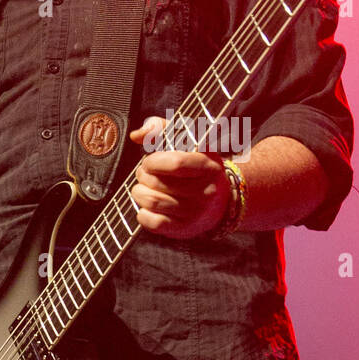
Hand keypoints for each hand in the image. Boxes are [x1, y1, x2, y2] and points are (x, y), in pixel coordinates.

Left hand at [128, 116, 231, 238]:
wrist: (222, 200)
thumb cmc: (197, 165)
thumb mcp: (187, 141)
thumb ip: (161, 129)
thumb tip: (136, 136)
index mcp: (208, 166)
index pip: (176, 163)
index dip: (154, 161)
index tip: (149, 161)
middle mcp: (206, 191)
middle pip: (159, 183)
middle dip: (142, 175)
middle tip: (144, 173)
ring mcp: (196, 213)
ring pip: (152, 202)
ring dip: (139, 192)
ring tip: (142, 187)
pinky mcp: (186, 229)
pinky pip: (154, 223)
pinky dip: (143, 213)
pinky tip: (147, 206)